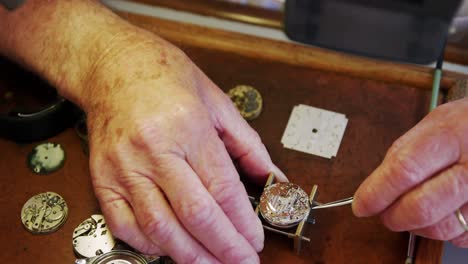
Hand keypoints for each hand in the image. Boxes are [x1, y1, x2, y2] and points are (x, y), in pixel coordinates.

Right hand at [84, 34, 285, 262]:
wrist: (112, 66)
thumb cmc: (163, 76)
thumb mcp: (217, 101)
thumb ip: (248, 146)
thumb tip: (272, 177)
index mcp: (187, 126)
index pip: (222, 189)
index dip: (242, 223)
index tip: (255, 241)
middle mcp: (153, 150)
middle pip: (194, 215)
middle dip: (223, 248)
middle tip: (241, 263)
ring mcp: (124, 167)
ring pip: (160, 228)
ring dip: (190, 256)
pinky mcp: (102, 179)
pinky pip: (125, 226)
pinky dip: (151, 246)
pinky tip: (172, 249)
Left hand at [353, 98, 467, 247]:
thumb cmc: (467, 126)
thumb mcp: (434, 123)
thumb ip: (403, 152)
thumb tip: (374, 184)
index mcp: (450, 138)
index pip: (404, 171)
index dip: (376, 193)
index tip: (361, 204)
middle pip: (421, 207)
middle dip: (392, 216)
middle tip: (382, 212)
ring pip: (440, 229)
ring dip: (414, 227)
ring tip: (409, 211)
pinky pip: (459, 236)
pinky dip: (441, 231)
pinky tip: (438, 213)